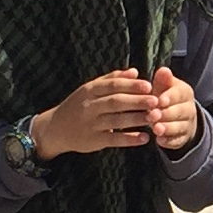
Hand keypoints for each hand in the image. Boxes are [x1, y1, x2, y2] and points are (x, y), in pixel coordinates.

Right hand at [33, 70, 161, 156]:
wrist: (55, 129)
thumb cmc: (78, 105)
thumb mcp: (90, 89)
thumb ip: (112, 79)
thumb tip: (135, 71)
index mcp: (90, 90)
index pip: (112, 85)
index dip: (131, 85)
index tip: (149, 85)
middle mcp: (89, 106)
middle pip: (116, 102)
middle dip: (137, 101)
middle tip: (156, 101)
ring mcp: (91, 124)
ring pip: (116, 120)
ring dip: (137, 119)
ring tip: (156, 117)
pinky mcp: (93, 141)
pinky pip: (114, 139)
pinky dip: (130, 139)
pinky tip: (145, 138)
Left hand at [148, 66, 199, 153]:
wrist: (179, 117)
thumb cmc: (165, 97)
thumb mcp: (164, 87)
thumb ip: (163, 80)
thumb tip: (163, 69)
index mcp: (184, 93)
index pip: (179, 94)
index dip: (170, 97)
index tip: (159, 100)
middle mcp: (188, 108)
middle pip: (180, 111)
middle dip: (166, 114)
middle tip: (152, 115)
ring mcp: (187, 124)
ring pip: (179, 127)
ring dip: (168, 128)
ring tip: (155, 129)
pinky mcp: (182, 138)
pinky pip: (177, 141)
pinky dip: (169, 141)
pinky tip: (159, 141)